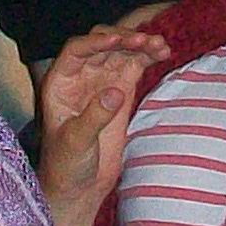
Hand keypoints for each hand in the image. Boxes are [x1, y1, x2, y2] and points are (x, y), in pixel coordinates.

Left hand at [39, 26, 166, 207]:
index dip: (97, 42)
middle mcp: (81, 77)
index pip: (77, 51)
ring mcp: (103, 83)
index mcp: (61, 83)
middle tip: (144, 40)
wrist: (79, 187)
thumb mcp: (76, 142)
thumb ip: (94, 117)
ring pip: (122, 52)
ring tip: (161, 45)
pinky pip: (136, 66)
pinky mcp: (122, 92)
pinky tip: (163, 52)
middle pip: (103, 45)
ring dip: (141, 45)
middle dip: (124, 38)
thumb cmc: (65, 165)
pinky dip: (149, 57)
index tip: (117, 40)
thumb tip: (115, 92)